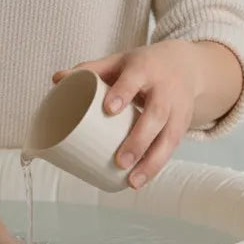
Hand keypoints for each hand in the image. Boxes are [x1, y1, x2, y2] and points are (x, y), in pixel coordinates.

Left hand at [54, 40, 203, 188]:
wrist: (186, 65)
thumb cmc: (144, 65)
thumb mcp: (119, 61)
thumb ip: (90, 70)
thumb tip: (56, 80)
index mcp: (144, 69)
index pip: (134, 80)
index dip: (123, 93)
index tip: (109, 109)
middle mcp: (165, 89)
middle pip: (155, 114)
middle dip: (139, 140)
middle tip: (120, 161)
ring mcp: (177, 109)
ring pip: (169, 137)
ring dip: (152, 162)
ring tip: (132, 182)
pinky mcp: (183, 125)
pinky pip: (172, 148)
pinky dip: (157, 166)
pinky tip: (141, 180)